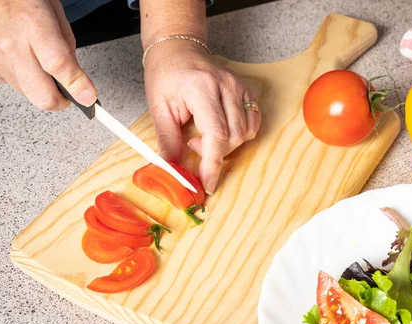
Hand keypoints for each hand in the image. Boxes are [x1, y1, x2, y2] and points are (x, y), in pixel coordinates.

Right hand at [0, 0, 95, 109]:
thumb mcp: (48, 4)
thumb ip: (65, 40)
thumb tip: (75, 71)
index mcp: (32, 24)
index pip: (58, 64)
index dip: (78, 85)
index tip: (88, 97)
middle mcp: (10, 46)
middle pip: (43, 96)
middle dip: (62, 101)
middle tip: (70, 92)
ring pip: (29, 94)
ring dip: (41, 86)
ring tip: (38, 61)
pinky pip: (11, 83)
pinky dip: (22, 77)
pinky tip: (18, 56)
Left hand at [143, 40, 260, 193]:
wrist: (178, 50)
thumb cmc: (166, 75)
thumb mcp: (158, 108)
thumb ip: (168, 141)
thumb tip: (172, 171)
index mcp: (201, 89)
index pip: (216, 135)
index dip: (213, 164)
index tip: (208, 184)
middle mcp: (225, 86)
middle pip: (233, 137)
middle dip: (214, 153)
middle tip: (192, 144)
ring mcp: (239, 86)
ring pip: (246, 132)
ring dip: (226, 144)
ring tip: (205, 134)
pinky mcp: (246, 89)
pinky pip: (253, 122)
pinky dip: (240, 134)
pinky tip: (221, 130)